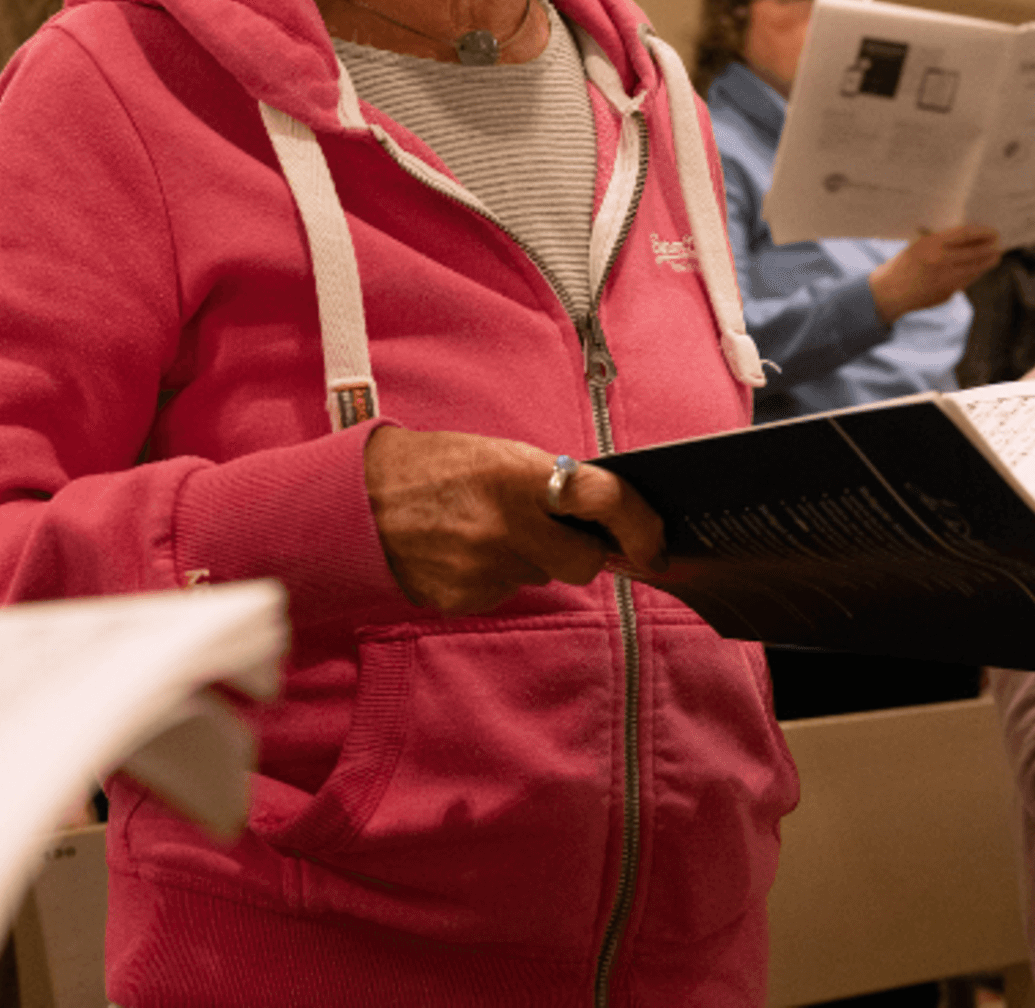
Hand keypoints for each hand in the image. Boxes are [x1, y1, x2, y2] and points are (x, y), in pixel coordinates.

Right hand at [364, 427, 665, 614]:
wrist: (359, 499)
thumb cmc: (439, 466)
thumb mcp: (503, 456)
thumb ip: (553, 483)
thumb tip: (600, 515)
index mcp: (523, 478)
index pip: (604, 501)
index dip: (640, 526)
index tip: (654, 544)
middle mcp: (508, 528)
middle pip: (583, 564)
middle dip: (581, 551)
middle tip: (560, 530)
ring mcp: (484, 570)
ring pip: (542, 577)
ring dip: (532, 558)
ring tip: (491, 528)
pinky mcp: (463, 600)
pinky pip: (505, 591)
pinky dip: (497, 574)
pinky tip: (467, 549)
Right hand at [868, 225, 1003, 322]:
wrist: (889, 293)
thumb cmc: (901, 264)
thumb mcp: (918, 245)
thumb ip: (940, 242)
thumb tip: (967, 237)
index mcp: (932, 245)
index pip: (965, 235)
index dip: (982, 232)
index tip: (993, 231)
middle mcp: (942, 262)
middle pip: (976, 254)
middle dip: (991, 249)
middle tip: (999, 244)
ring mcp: (946, 280)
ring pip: (976, 270)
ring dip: (987, 262)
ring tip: (994, 256)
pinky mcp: (948, 294)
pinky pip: (966, 281)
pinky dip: (974, 274)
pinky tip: (978, 269)